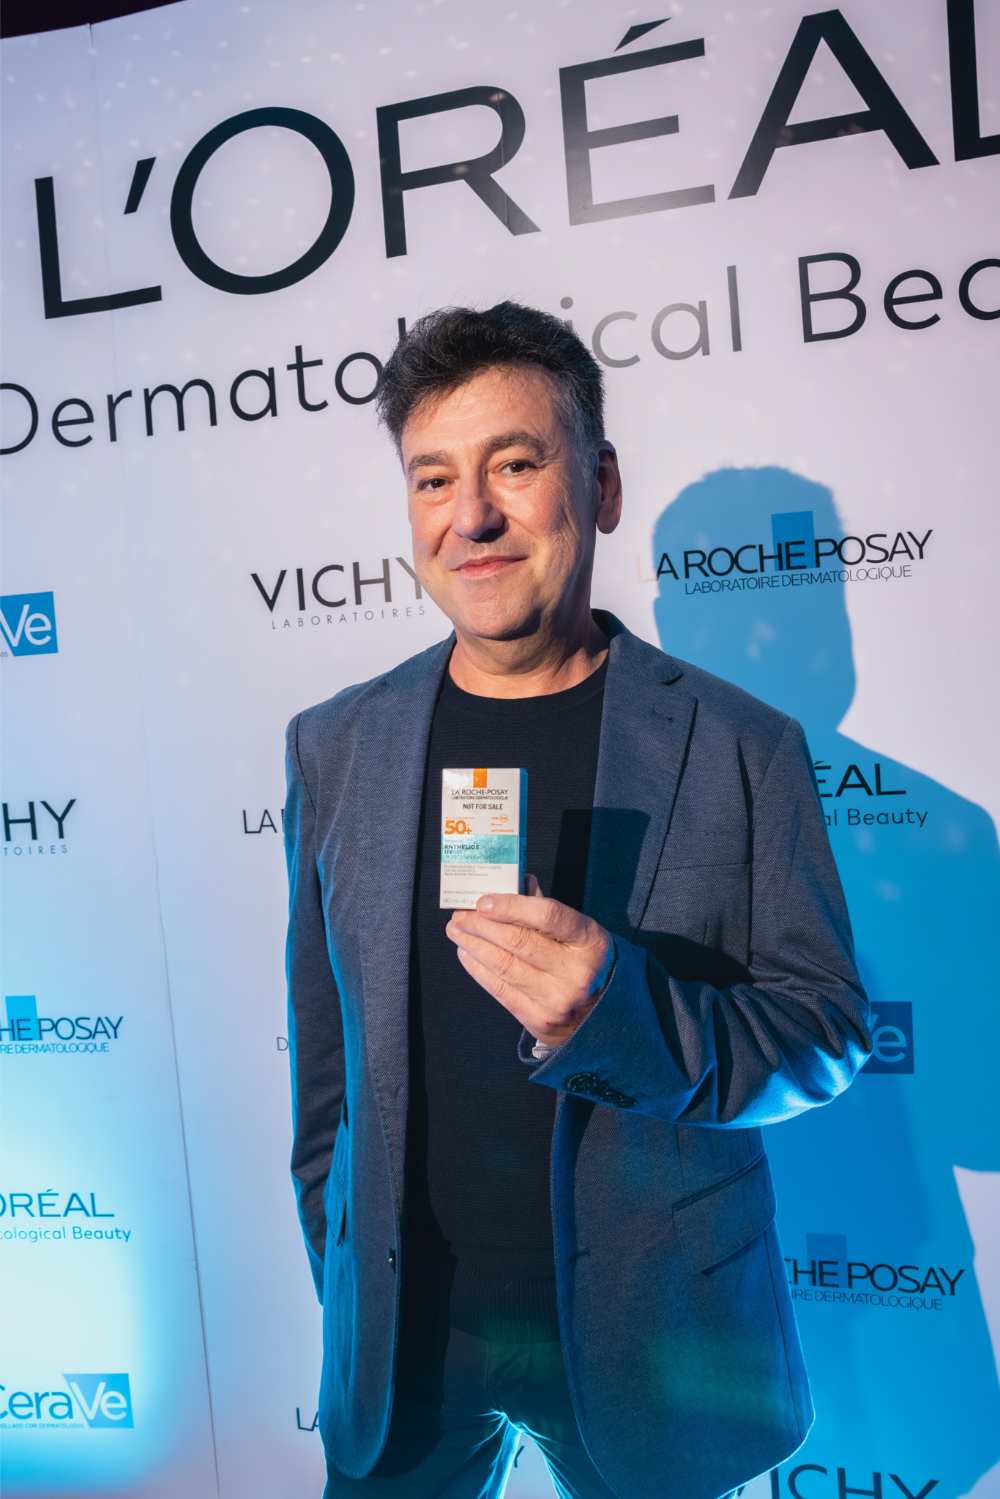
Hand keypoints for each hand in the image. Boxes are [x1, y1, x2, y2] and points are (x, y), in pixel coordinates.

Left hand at [445, 873, 616, 1046]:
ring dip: (474, 946)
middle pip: (518, 942)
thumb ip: (545, 909)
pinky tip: (467, 955)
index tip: (483, 901)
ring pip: (504, 966)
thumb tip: (513, 883)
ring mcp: (558, 1000)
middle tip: (460, 915)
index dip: (511, 906)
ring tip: (457, 932)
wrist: (605, 1013)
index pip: (547, 916)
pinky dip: (479, 970)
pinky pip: (501, 990)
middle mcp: (577, 972)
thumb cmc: (585, 961)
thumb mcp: (578, 932)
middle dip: (481, 926)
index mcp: (590, 941)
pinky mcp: (540, 1020)